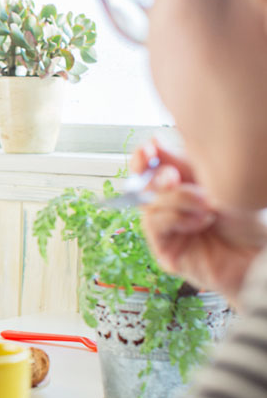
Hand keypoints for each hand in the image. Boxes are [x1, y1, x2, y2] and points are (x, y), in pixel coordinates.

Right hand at [133, 139, 266, 303]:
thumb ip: (184, 164)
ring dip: (177, 199)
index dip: (144, 158)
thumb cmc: (251, 221)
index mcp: (186, 185)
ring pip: (150, 203)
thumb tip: (154, 143)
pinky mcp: (165, 250)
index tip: (149, 150)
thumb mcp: (218, 182)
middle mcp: (174, 206)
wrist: (261, 255)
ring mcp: (169, 229)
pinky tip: (201, 221)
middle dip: (157, 177)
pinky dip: (176, 218)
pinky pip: (155, 225)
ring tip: (206, 204)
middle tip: (173, 177)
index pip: (153, 168)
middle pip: (144, 185)